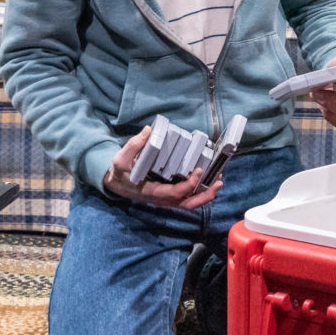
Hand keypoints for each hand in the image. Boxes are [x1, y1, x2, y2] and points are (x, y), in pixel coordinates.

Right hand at [101, 124, 222, 208]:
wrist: (117, 184)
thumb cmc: (120, 172)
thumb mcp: (120, 159)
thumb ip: (134, 145)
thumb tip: (148, 130)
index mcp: (151, 192)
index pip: (174, 194)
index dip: (189, 184)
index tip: (198, 170)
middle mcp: (161, 199)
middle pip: (188, 204)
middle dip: (205, 195)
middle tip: (218, 182)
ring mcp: (166, 200)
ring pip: (189, 204)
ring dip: (206, 195)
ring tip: (219, 182)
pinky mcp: (169, 196)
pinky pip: (187, 199)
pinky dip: (200, 192)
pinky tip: (209, 181)